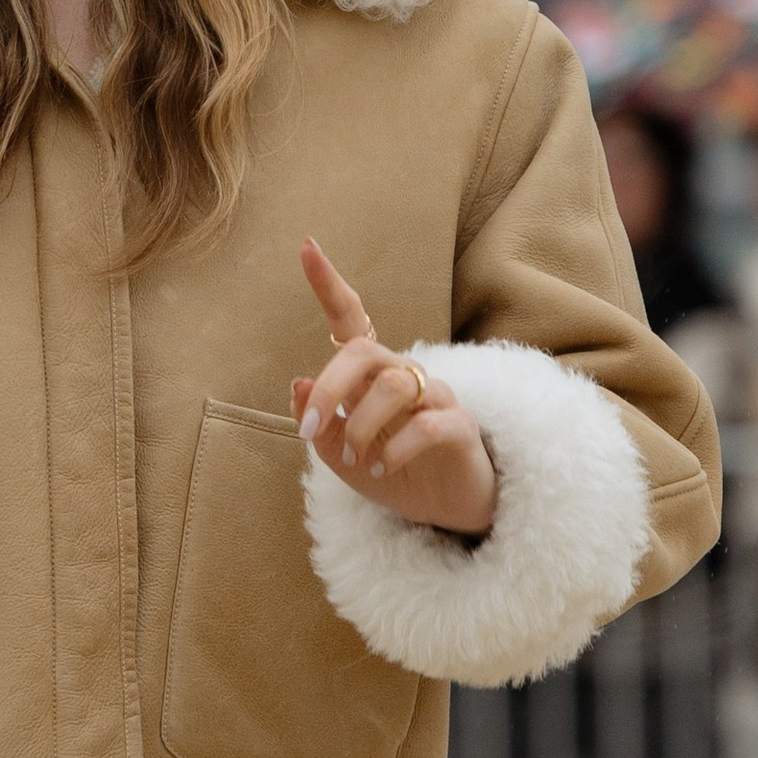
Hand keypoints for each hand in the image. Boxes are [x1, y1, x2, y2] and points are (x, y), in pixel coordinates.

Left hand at [293, 238, 498, 539]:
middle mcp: (403, 375)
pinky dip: (397, 448)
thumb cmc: (391, 472)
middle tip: (311, 430)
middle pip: (364, 351)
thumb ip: (320, 424)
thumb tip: (297, 384)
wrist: (444, 510)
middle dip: (330, 387)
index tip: (306, 247)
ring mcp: (435, 396)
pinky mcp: (460, 425)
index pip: (350, 319)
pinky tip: (383, 468)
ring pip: (394, 386)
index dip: (328, 284)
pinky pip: (428, 423)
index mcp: (370, 376)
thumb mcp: (341, 456)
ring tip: (358, 460)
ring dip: (363, 426)